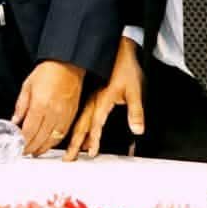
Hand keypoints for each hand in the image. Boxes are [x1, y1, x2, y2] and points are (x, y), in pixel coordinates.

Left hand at [12, 59, 83, 156]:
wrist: (68, 65)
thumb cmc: (48, 72)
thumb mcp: (27, 86)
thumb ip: (20, 106)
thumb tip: (14, 121)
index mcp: (40, 105)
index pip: (29, 131)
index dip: (23, 142)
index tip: (17, 146)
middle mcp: (53, 113)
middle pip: (40, 138)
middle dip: (30, 148)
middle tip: (23, 151)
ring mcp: (64, 115)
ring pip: (52, 139)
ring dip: (42, 148)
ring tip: (34, 151)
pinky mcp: (72, 116)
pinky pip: (62, 134)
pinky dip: (54, 142)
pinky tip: (48, 144)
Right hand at [65, 38, 145, 160]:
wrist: (118, 50)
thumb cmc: (125, 68)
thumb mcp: (135, 90)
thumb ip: (135, 111)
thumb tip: (137, 129)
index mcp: (102, 99)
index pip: (96, 123)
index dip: (94, 138)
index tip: (91, 151)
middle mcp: (93, 100)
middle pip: (82, 125)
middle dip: (75, 143)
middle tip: (69, 157)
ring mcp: (90, 97)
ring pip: (79, 120)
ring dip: (74, 136)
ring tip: (71, 150)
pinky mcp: (90, 95)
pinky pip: (81, 114)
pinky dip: (76, 126)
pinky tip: (77, 132)